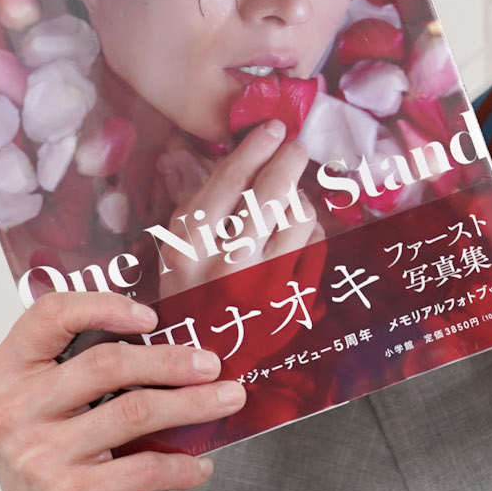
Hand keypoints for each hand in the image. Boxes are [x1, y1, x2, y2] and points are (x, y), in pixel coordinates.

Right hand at [0, 291, 245, 490]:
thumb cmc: (55, 454)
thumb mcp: (51, 404)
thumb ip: (86, 367)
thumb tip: (176, 340)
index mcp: (3, 373)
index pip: (49, 316)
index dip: (103, 306)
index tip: (151, 317)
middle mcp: (12, 412)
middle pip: (105, 364)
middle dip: (170, 361)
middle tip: (211, 364)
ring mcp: (38, 456)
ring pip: (134, 412)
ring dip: (192, 404)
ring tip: (228, 399)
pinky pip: (145, 468)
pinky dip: (182, 465)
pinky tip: (201, 464)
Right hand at [158, 118, 318, 297]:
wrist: (201, 363)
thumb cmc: (187, 298)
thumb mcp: (175, 253)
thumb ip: (197, 206)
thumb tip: (212, 154)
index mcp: (188, 250)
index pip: (227, 183)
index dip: (254, 148)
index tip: (274, 127)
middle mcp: (226, 268)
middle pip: (269, 195)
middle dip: (288, 162)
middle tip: (296, 147)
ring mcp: (264, 289)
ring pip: (299, 219)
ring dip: (298, 198)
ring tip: (291, 197)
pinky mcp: (293, 306)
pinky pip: (315, 249)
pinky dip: (311, 232)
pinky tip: (301, 231)